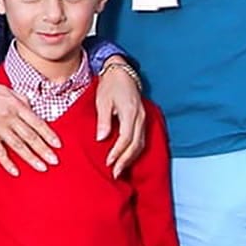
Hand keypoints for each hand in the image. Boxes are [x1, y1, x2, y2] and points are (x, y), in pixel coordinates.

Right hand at [0, 77, 60, 175]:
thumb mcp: (7, 90)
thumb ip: (21, 100)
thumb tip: (33, 109)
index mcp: (17, 105)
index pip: (38, 123)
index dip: (49, 135)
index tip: (58, 145)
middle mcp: (10, 117)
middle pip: (31, 136)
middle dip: (44, 150)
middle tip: (55, 161)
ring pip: (18, 146)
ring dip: (31, 158)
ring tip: (42, 168)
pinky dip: (8, 163)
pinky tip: (16, 172)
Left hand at [95, 62, 146, 176]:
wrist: (121, 72)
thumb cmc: (110, 85)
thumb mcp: (103, 101)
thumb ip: (103, 120)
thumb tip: (101, 139)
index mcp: (130, 112)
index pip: (126, 138)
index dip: (117, 152)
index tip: (108, 162)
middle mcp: (140, 117)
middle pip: (135, 144)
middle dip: (125, 161)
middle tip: (114, 173)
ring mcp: (143, 118)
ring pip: (140, 144)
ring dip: (130, 158)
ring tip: (119, 170)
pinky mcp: (142, 119)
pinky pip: (141, 139)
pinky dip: (134, 151)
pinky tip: (126, 158)